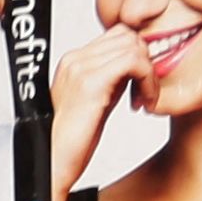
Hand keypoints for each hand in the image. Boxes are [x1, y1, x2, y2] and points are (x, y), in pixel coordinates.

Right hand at [49, 23, 149, 200]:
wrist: (52, 164)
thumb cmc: (71, 143)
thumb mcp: (97, 102)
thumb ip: (113, 81)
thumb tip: (138, 70)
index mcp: (73, 62)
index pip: (117, 36)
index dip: (138, 57)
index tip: (141, 87)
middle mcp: (74, 59)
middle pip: (128, 36)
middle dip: (146, 63)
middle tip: (146, 94)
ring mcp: (80, 68)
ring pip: (134, 45)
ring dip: (149, 73)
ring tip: (144, 100)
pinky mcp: (90, 82)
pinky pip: (134, 61)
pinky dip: (148, 81)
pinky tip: (143, 103)